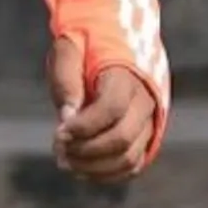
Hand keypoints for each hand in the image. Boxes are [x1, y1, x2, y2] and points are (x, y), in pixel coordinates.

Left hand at [47, 38, 156, 183]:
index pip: (111, 109)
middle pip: (122, 138)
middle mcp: (145, 101)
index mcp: (126, 74)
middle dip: (87, 150)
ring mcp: (150, 121)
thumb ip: (67, 80)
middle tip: (58, 151)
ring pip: (129, 157)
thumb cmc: (84, 41)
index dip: (84, 126)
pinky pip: (133, 164)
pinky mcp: (146, 135)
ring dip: (95, 166)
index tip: (57, 132)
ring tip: (64, 162)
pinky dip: (108, 173)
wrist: (110, 34)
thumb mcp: (69, 47)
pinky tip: (81, 169)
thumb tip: (67, 118)